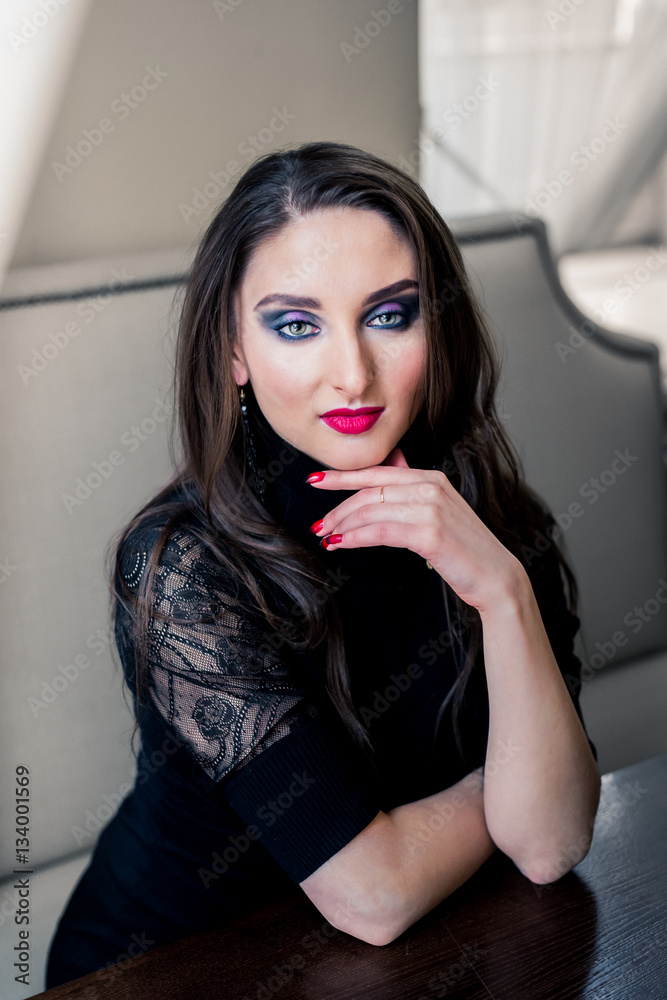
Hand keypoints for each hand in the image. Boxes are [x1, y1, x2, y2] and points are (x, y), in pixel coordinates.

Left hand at [308, 446, 524, 615]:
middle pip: (369, 491)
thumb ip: (412, 491)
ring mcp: (430, 508)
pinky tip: (342, 544)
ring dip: (342, 525)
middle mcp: (430, 486)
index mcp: (430, 477)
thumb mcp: (438, 511)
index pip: (377, 472)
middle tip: (319, 524)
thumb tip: (386, 474)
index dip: (343, 476)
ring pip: (370, 511)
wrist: (495, 575)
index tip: (316, 481)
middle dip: (337, 507)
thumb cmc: (463, 548)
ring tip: (327, 537)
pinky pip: (379, 531)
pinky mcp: (429, 532)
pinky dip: (355, 537)